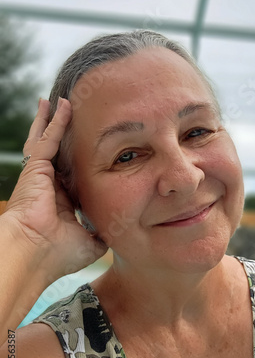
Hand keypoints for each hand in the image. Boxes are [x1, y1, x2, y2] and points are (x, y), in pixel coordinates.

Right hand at [5, 98, 107, 279]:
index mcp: (62, 204)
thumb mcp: (91, 243)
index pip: (73, 176)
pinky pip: (47, 138)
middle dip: (67, 137)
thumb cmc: (59, 255)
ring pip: (49, 141)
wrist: (36, 255)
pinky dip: (55, 120)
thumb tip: (116, 229)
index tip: (95, 152)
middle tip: (77, 117)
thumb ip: (103, 232)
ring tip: (61, 102)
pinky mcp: (35, 168)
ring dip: (55, 121)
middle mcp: (50, 187)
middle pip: (61, 154)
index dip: (82, 163)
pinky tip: (61, 104)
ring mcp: (41, 176)